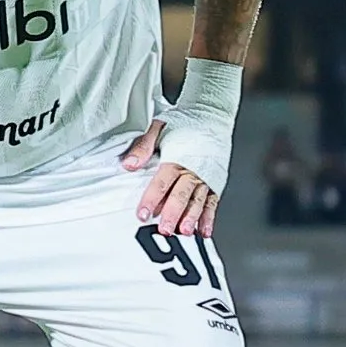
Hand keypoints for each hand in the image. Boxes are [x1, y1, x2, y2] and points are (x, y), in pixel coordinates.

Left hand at [123, 120, 222, 239]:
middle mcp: (193, 170)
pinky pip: (212, 202)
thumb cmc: (183, 122)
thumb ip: (143, 146)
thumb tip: (129, 164)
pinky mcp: (216, 181)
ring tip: (185, 232)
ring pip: (198, 201)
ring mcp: (206, 177)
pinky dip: (209, 217)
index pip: (161, 182)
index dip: (152, 199)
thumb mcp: (158, 127)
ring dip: (192, 218)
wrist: (211, 114)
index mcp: (177, 158)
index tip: (143, 214)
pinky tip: (204, 230)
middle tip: (164, 229)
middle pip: (181, 195)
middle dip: (172, 214)